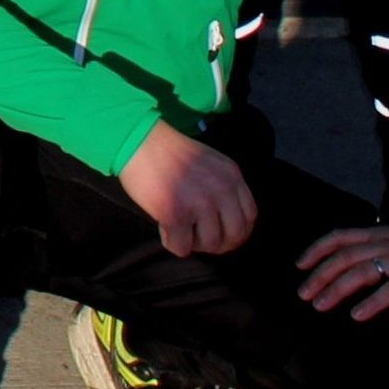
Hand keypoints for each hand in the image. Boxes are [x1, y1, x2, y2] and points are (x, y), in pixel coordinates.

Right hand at [119, 121, 257, 258]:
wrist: (138, 140)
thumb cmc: (169, 151)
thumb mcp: (210, 163)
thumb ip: (223, 186)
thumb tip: (223, 220)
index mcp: (231, 176)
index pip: (250, 216)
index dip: (238, 231)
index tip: (223, 234)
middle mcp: (221, 190)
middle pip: (235, 234)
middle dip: (219, 244)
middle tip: (201, 239)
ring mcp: (200, 203)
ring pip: (210, 244)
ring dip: (195, 244)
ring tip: (180, 231)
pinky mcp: (175, 214)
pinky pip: (182, 247)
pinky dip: (173, 243)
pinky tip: (164, 229)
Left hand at [298, 218, 388, 319]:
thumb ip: (380, 246)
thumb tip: (359, 260)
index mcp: (379, 234)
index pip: (340, 237)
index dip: (317, 249)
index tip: (300, 265)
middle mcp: (385, 244)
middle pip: (344, 256)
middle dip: (320, 275)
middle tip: (303, 294)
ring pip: (361, 272)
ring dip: (337, 289)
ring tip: (320, 305)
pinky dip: (372, 302)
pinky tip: (358, 315)